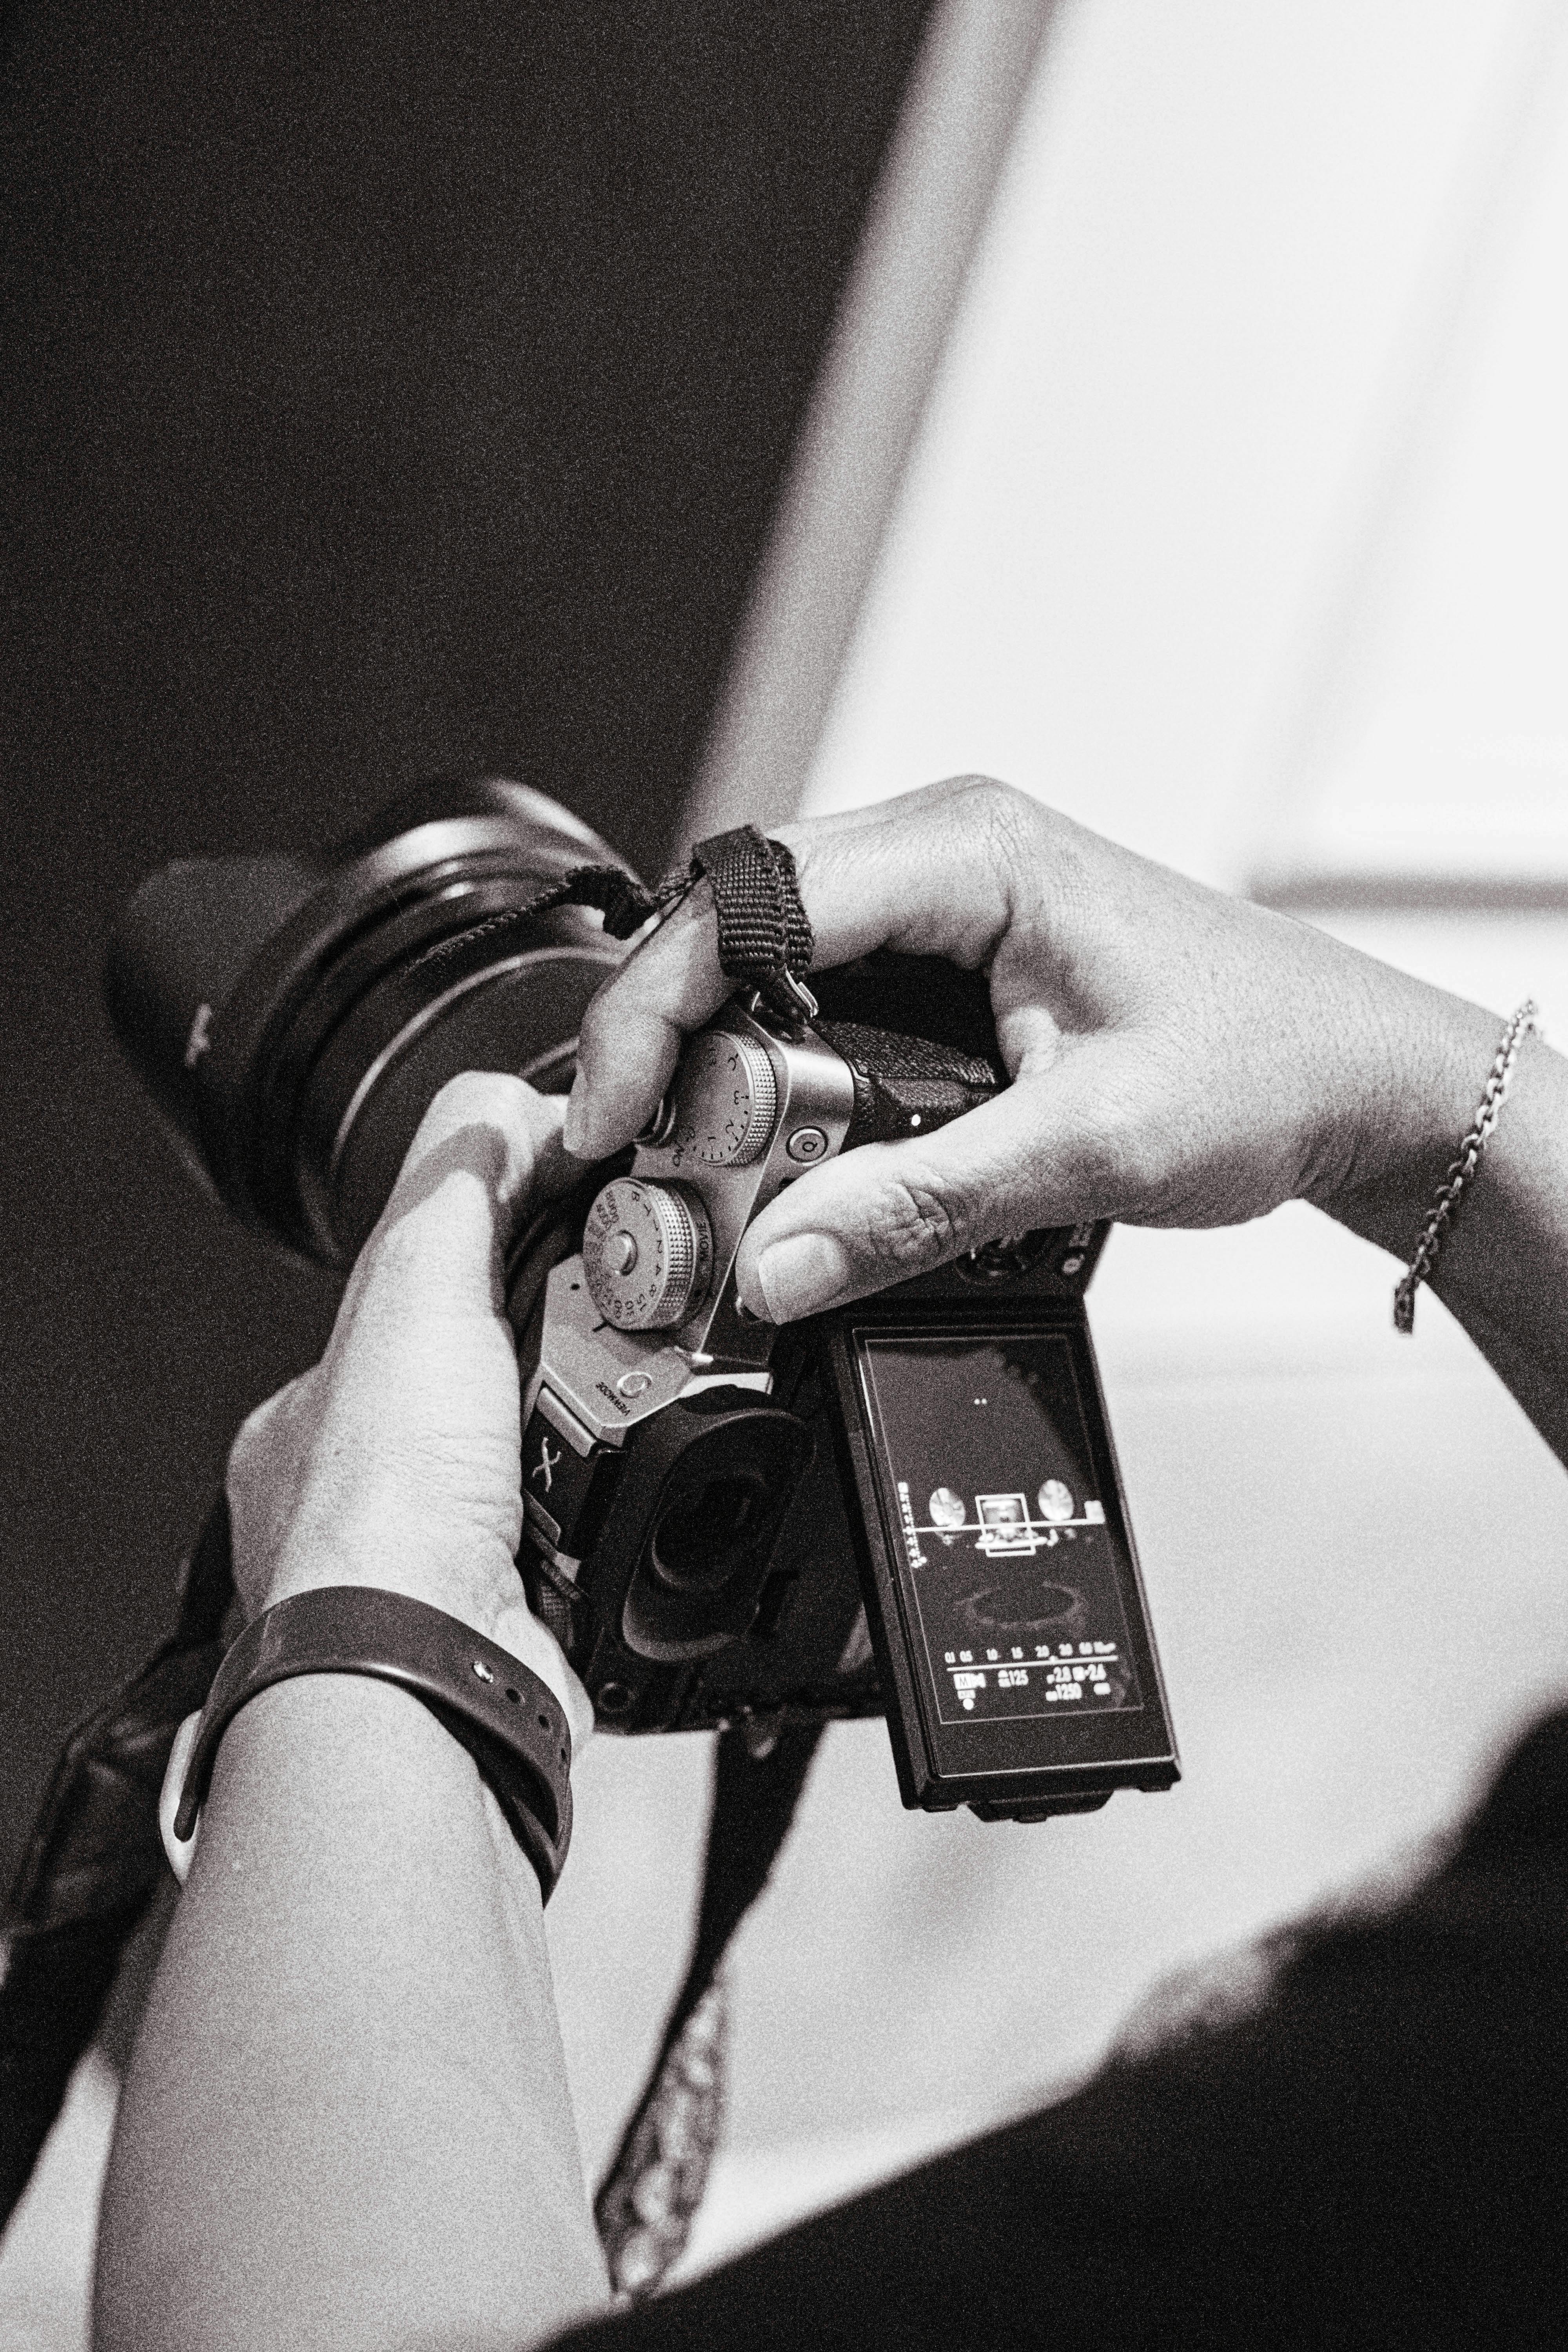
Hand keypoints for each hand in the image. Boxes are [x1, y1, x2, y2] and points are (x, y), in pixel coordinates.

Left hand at [224, 1071, 592, 1743]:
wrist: (425, 1686)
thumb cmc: (383, 1513)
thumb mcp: (410, 1286)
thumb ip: (454, 1185)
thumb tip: (505, 1104)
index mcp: (329, 1412)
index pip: (433, 1292)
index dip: (515, 1249)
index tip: (585, 1232)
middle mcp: (380, 1492)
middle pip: (515, 1371)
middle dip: (578, 1349)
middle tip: (620, 1338)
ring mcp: (451, 1562)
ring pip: (569, 1454)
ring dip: (611, 1431)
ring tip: (628, 1419)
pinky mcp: (531, 1615)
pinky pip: (607, 1535)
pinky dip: (631, 1513)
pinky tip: (635, 1500)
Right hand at [564, 777, 1499, 1321]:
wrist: (1356, 1077)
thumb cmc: (1265, 1065)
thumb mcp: (1088, 1147)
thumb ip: (921, 1205)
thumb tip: (780, 1262)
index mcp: (970, 850)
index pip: (747, 901)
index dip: (652, 1008)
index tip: (613, 1113)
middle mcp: (944, 849)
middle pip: (733, 918)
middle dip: (667, 1036)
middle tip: (642, 1153)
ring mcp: (945, 897)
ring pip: (766, 955)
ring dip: (717, 1051)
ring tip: (694, 1154)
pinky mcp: (953, 952)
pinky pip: (820, 987)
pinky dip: (775, 1058)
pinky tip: (772, 1129)